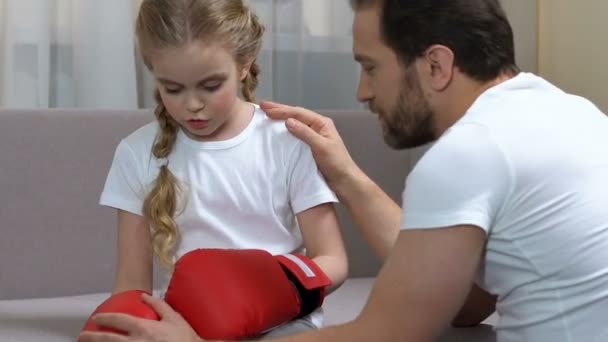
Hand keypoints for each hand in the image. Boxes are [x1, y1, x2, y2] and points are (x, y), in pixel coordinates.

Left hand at [78, 293, 202, 341]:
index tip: (97, 318)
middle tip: (82, 335)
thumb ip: (158, 305)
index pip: (119, 321)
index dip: (105, 318)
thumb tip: (144, 296)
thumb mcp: (175, 318)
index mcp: (144, 328)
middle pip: (108, 339)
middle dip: (93, 336)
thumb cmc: (186, 339)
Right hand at [261, 101, 360, 191]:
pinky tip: (277, 132)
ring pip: (294, 124)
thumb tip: (288, 121)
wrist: (344, 181)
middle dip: (279, 110)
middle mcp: (317, 127)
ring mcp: (313, 137)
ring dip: (281, 119)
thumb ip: (305, 133)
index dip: (281, 109)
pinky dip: (284, 132)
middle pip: (295, 115)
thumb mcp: (321, 146)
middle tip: (262, 106)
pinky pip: (295, 136)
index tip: (266, 108)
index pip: (298, 113)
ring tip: (267, 115)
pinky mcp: (309, 147)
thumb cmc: (337, 163)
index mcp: (321, 123)